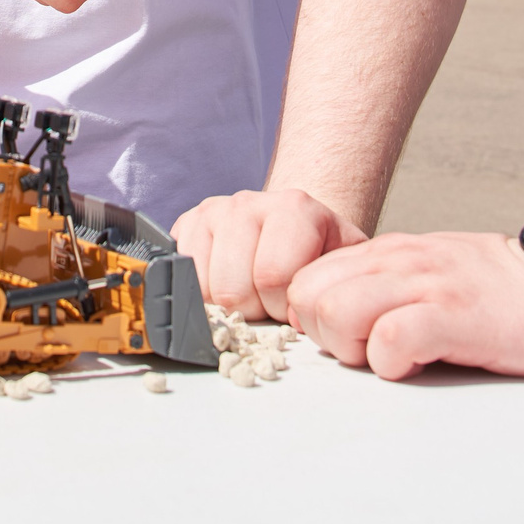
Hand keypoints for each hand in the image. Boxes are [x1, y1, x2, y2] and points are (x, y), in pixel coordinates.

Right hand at [174, 187, 365, 323]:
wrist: (295, 226)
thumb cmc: (318, 253)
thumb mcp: (341, 267)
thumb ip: (330, 292)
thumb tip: (296, 321)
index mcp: (294, 208)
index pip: (273, 277)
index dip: (283, 308)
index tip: (293, 304)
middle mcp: (248, 202)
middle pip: (234, 288)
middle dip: (254, 309)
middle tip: (268, 300)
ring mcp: (213, 210)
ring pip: (205, 287)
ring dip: (228, 303)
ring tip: (250, 290)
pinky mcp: (187, 224)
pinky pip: (183, 276)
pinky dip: (204, 292)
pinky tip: (226, 282)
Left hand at [285, 230, 523, 379]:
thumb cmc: (504, 295)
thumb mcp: (431, 276)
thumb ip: (383, 287)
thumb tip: (331, 316)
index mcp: (392, 252)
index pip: (305, 277)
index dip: (313, 317)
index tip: (345, 339)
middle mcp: (402, 261)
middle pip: (308, 294)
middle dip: (324, 334)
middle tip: (366, 351)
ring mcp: (430, 286)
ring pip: (338, 310)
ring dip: (353, 347)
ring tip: (393, 358)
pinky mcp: (459, 317)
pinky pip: (392, 338)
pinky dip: (393, 361)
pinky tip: (420, 364)